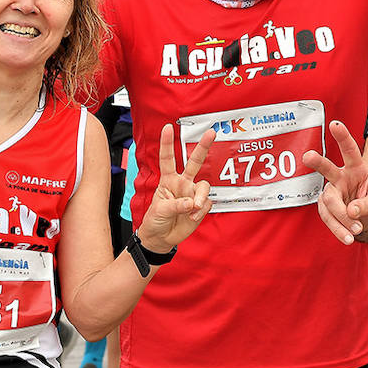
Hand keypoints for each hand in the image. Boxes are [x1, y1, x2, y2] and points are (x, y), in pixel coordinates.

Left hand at [138, 124, 213, 252]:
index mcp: (168, 180)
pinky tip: (192, 217)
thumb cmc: (155, 221)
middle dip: (203, 147)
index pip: (168, 159)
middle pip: (195, 162)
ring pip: (204, 186)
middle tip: (211, 133)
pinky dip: (200, 211)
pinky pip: (207, 203)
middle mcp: (182, 183)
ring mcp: (192, 194)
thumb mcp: (160, 211)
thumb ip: (176, 205)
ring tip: (193, 209)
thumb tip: (193, 203)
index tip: (168, 128)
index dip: (167, 144)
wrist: (161, 238)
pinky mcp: (201, 206)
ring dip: (200, 197)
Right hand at [303, 121, 367, 244]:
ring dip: (341, 217)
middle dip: (318, 161)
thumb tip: (352, 211)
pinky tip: (348, 238)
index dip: (343, 137)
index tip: (335, 124)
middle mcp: (341, 177)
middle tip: (308, 156)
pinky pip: (328, 218)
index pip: (350, 151)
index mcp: (357, 168)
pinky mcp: (326, 208)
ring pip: (329, 201)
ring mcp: (331, 192)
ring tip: (357, 230)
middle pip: (327, 169)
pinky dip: (338, 229)